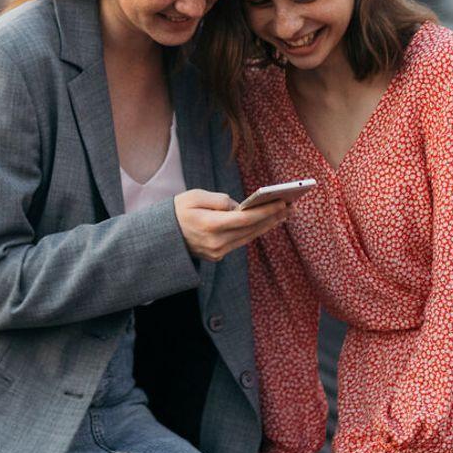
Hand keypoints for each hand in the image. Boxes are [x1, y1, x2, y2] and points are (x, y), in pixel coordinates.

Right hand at [174, 189, 289, 262]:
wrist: (162, 235)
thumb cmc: (179, 210)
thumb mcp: (195, 196)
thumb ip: (219, 200)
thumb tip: (240, 206)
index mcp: (210, 225)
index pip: (245, 219)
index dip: (266, 211)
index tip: (282, 203)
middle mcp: (216, 242)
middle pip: (251, 230)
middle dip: (272, 218)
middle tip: (290, 208)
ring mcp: (217, 252)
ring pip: (248, 237)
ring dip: (266, 226)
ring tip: (282, 215)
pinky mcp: (217, 255)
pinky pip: (240, 241)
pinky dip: (253, 232)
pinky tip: (265, 223)